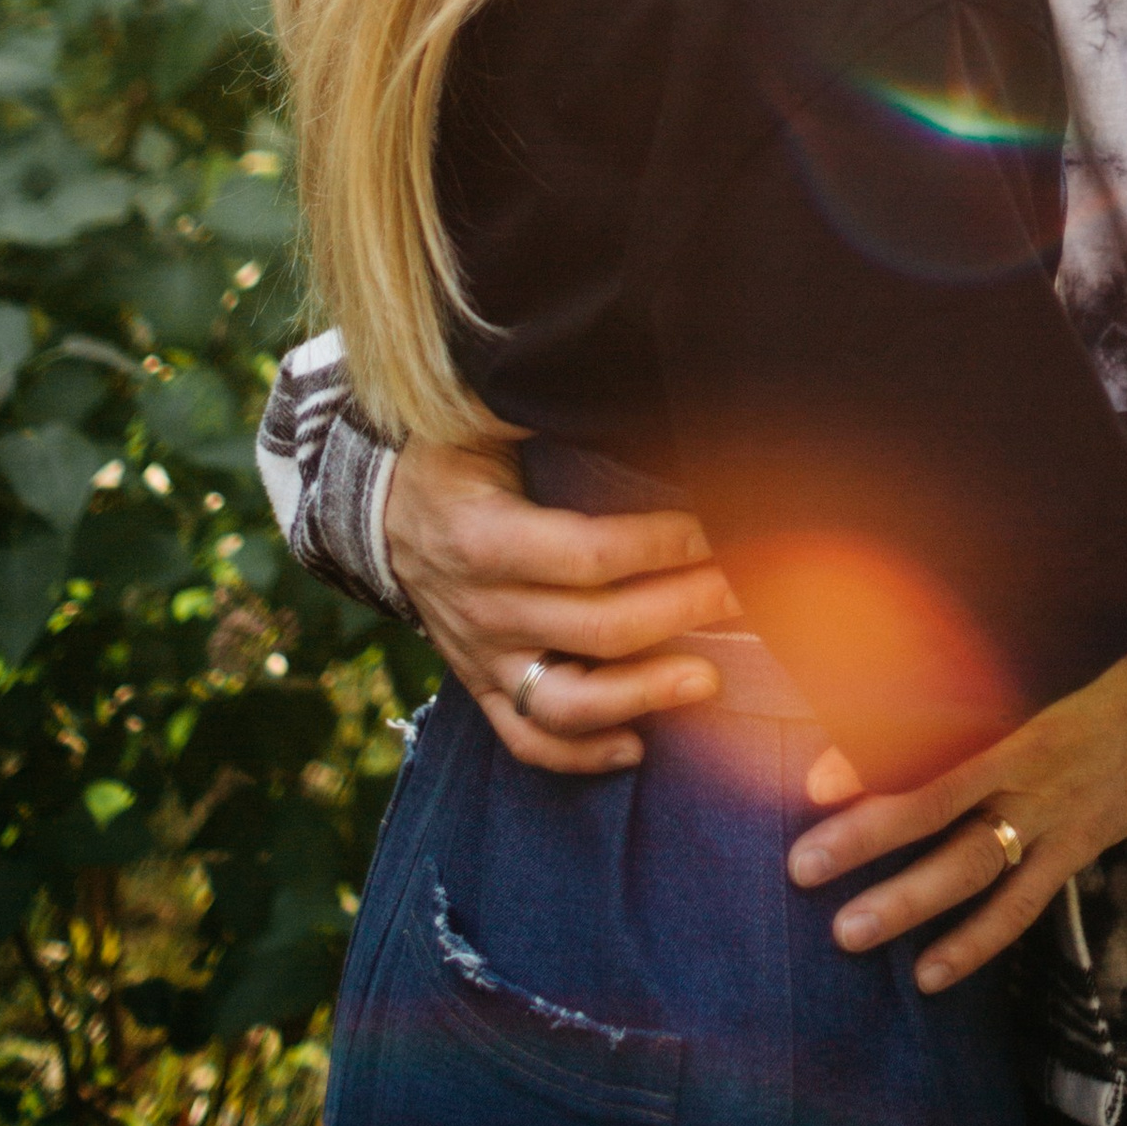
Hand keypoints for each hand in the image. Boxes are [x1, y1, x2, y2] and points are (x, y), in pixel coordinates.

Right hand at [385, 435, 746, 773]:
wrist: (375, 510)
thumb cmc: (448, 453)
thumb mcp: (477, 416)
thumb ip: (537, 404)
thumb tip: (604, 370)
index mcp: (483, 537)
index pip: (587, 553)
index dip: (660, 545)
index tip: (720, 526)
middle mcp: (482, 608)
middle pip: (595, 627)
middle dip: (682, 608)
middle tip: (750, 589)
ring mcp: (480, 657)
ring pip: (563, 702)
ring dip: (642, 695)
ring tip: (710, 679)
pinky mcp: (480, 686)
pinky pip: (526, 740)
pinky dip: (580, 755)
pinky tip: (638, 746)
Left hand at [786, 634, 1126, 995]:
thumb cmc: (1104, 651)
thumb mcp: (1047, 635)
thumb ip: (977, 649)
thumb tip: (892, 633)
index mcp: (1017, 699)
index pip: (937, 730)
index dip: (876, 757)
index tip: (815, 783)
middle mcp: (1030, 763)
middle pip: (940, 806)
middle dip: (868, 840)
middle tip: (803, 867)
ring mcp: (1054, 813)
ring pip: (974, 867)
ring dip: (910, 903)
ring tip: (847, 933)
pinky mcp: (1076, 847)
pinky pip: (1022, 905)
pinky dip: (977, 943)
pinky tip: (929, 974)